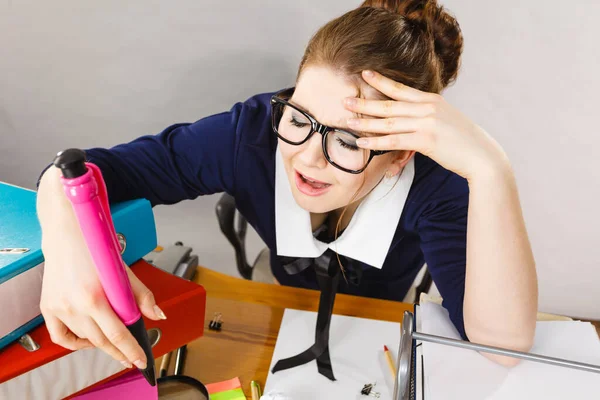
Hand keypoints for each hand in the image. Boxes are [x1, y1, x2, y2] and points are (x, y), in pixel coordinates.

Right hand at [39, 207, 164, 368]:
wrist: (68, 234)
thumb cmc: (97, 249)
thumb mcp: (124, 271)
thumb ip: (142, 296)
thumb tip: (158, 315)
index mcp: (95, 296)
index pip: (118, 335)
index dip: (131, 350)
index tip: (141, 361)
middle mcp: (75, 305)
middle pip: (101, 342)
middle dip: (119, 353)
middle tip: (130, 358)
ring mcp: (59, 308)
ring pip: (84, 339)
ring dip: (101, 345)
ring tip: (114, 343)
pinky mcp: (48, 307)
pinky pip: (61, 337)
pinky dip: (75, 343)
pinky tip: (88, 340)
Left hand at [344, 70, 510, 181]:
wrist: (482, 155)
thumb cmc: (464, 141)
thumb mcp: (446, 119)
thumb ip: (428, 113)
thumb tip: (413, 113)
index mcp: (432, 100)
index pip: (400, 88)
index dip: (381, 81)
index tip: (364, 74)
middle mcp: (427, 108)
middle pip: (389, 104)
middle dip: (365, 102)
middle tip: (345, 100)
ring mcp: (427, 123)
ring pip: (388, 122)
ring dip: (365, 122)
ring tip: (348, 121)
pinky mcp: (426, 140)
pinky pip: (394, 141)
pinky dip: (376, 141)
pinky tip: (362, 142)